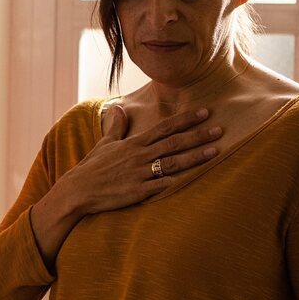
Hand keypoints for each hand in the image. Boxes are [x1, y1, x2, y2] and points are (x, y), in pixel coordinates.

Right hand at [54, 104, 221, 216]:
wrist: (78, 190)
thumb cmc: (92, 167)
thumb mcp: (104, 144)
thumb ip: (116, 126)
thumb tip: (118, 108)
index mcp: (134, 143)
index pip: (164, 127)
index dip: (186, 119)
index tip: (205, 112)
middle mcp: (140, 156)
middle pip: (174, 143)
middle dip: (198, 135)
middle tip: (220, 129)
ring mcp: (140, 174)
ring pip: (173, 162)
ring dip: (195, 156)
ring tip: (215, 151)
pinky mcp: (138, 191)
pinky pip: (162, 185)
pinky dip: (178, 181)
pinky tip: (195, 178)